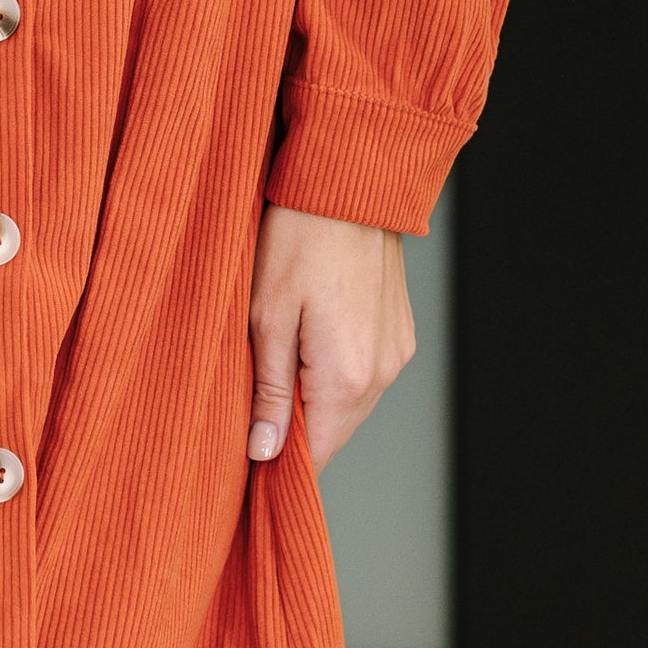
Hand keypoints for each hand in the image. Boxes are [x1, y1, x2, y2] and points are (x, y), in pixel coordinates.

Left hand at [246, 205, 414, 471]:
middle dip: (294, 429)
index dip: (279, 465)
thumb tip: (265, 452)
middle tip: (248, 403)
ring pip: (350, 403)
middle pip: (334, 432)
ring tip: (276, 361)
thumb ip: (270, 391)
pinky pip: (366, 372)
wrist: (349, 182)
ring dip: (315, 396)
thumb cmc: (299, 238)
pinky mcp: (402, 331)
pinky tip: (308, 338)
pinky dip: (336, 370)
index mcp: (347, 377)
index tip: (246, 462)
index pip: (317, 456)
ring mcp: (398, 352)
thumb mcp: (266, 317)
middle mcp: (383, 373)